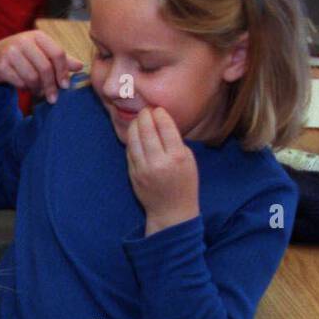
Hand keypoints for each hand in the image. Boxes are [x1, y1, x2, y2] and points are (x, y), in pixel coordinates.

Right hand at [0, 30, 83, 103]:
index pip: (57, 53)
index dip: (63, 71)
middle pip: (45, 68)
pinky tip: (25, 88)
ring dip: (37, 89)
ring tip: (37, 92)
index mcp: (38, 36)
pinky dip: (24, 88)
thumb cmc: (21, 55)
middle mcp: (24, 41)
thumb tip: (80, 66)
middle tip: (53, 98)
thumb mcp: (40, 53)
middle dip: (50, 86)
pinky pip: (18, 82)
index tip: (65, 86)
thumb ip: (59, 59)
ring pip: (31, 77)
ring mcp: (11, 53)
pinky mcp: (1, 65)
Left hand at [126, 107, 198, 234]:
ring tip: (138, 119)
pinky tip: (134, 134)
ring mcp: (143, 170)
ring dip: (134, 127)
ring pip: (134, 141)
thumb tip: (161, 121)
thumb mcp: (188, 160)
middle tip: (145, 110)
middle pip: (147, 132)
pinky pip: (130, 153)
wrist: (171, 210)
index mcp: (177, 157)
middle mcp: (158, 162)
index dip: (159, 115)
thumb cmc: (184, 183)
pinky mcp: (133, 175)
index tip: (157, 108)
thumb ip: (175, 142)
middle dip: (145, 117)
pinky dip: (131, 141)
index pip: (165, 128)